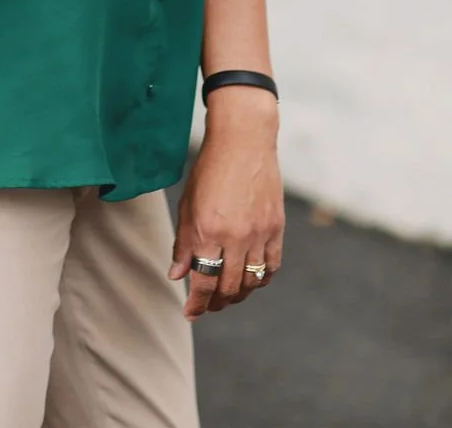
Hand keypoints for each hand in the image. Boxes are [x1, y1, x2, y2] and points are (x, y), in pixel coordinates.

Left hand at [169, 90, 283, 319]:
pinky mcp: (276, 228)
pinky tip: (251, 281)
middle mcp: (235, 236)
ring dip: (238, 296)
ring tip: (226, 297)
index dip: (196, 303)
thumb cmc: (210, 169)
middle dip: (215, 302)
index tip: (190, 312)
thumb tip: (176, 275)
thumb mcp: (188, 203)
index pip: (202, 280)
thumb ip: (183, 242)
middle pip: (228, 287)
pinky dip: (261, 280)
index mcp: (207, 230)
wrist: (244, 141)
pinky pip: (271, 267)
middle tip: (207, 305)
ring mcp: (259, 234)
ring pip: (251, 282)